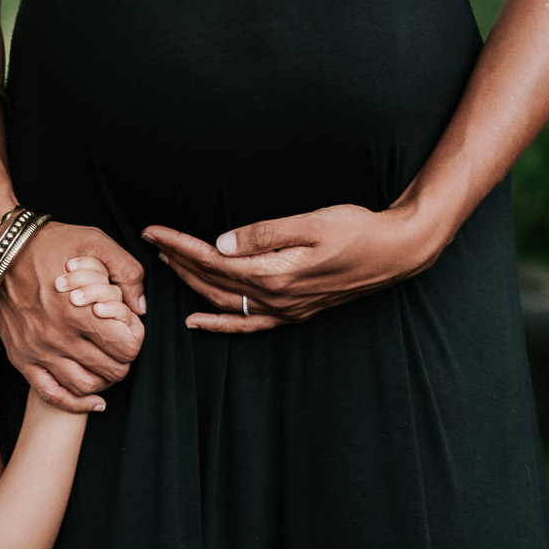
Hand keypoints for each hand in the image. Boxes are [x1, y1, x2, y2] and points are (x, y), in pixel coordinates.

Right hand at [0, 221, 145, 411]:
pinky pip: (52, 394)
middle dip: (123, 358)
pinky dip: (77, 404)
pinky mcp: (22, 358)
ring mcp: (39, 352)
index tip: (130, 327)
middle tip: (118, 343)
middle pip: (112, 370)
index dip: (136, 338)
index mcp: (80, 311)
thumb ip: (127, 272)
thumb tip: (140, 308)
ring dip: (104, 380)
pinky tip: (94, 401)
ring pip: (86, 387)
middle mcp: (60, 338)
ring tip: (106, 365)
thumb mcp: (95, 242)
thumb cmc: (48, 244)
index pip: (128, 348)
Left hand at [143, 200, 450, 333]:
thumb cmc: (358, 230)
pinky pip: (247, 324)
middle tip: (151, 242)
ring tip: (167, 265)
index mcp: (275, 274)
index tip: (153, 232)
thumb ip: (264, 235)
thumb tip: (221, 244)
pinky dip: (219, 324)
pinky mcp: (293, 313)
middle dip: (177, 261)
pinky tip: (197, 321)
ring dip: (192, 284)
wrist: (397, 252)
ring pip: (223, 301)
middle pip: (211, 281)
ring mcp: (284, 310)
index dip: (179, 245)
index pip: (212, 260)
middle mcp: (275, 299)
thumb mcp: (311, 223)